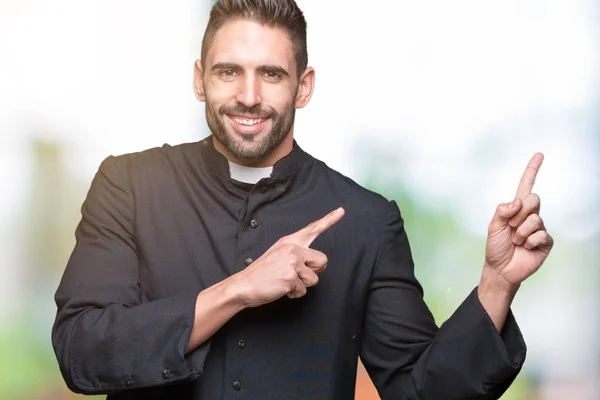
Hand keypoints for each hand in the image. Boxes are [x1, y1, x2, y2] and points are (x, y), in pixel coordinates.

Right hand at [232, 207, 344, 307]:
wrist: (243, 285)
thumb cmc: (261, 273)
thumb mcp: (277, 255)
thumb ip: (296, 254)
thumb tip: (313, 263)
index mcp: (290, 242)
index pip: (312, 229)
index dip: (329, 220)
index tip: (341, 211)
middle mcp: (293, 249)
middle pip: (322, 261)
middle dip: (313, 271)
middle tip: (296, 275)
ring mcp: (292, 263)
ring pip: (314, 279)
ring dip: (302, 285)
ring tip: (285, 282)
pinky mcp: (291, 278)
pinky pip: (303, 291)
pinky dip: (294, 293)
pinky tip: (281, 289)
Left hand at [483, 153, 553, 290]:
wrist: (500, 269)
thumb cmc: (496, 247)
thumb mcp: (493, 226)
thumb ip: (502, 211)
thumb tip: (517, 201)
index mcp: (516, 209)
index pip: (526, 186)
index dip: (532, 170)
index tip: (539, 154)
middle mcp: (530, 215)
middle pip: (533, 198)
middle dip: (519, 213)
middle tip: (511, 227)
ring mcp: (539, 228)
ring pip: (535, 218)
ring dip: (521, 232)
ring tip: (516, 241)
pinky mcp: (546, 241)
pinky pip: (540, 234)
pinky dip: (529, 241)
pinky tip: (525, 248)